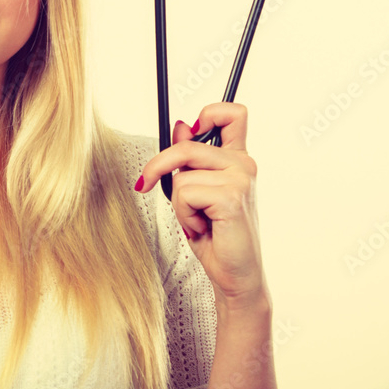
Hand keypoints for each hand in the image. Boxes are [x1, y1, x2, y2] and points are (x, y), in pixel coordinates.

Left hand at [135, 102, 268, 308]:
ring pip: (182, 174)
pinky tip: (202, 228)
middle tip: (145, 183)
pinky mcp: (231, 197)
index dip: (209, 112)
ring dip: (179, 203)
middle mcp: (243, 164)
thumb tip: (180, 126)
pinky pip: (185, 192)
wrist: (235, 276)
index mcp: (238, 159)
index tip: (190, 131)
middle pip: (188, 143)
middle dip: (159, 166)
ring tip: (197, 220)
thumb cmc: (218, 237)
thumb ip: (191, 160)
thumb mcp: (198, 192)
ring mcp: (240, 179)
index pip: (233, 113)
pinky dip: (184, 215)